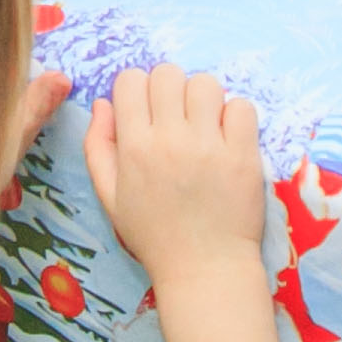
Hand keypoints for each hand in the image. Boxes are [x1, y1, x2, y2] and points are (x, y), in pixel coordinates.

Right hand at [84, 66, 266, 294]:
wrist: (205, 269)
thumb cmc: (154, 235)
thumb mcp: (110, 197)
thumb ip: (98, 147)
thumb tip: (103, 103)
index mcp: (134, 148)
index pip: (130, 80)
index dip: (137, 89)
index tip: (146, 111)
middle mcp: (170, 140)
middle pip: (167, 73)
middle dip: (169, 88)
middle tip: (176, 117)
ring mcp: (209, 146)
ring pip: (205, 83)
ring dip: (203, 99)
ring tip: (204, 126)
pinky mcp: (243, 154)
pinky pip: (241, 106)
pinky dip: (235, 115)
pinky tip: (228, 137)